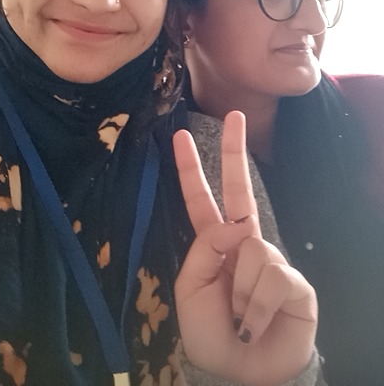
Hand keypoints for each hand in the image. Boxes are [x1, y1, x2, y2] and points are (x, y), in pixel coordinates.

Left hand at [173, 111, 316, 385]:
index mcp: (214, 244)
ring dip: (240, 291)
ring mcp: (271, 259)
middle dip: (234, 151)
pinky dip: (258, 303)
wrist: (237, 372)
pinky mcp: (295, 282)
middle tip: (235, 115)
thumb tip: (240, 224)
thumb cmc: (209, 332)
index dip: (189, 169)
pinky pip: (272, 276)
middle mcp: (244, 244)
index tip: (180, 135)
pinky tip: (259, 319)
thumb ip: (206, 248)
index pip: (200, 199)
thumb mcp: (190, 288)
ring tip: (241, 316)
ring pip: (252, 250)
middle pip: (240, 190)